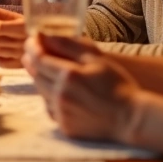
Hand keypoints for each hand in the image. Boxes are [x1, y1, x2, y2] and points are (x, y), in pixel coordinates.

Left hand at [25, 33, 139, 141]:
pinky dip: (51, 96)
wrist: (130, 118)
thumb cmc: (117, 85)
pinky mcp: (64, 126)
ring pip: (41, 91)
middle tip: (37, 51)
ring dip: (42, 78)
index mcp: (68, 76)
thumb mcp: (96, 58)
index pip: (38, 58)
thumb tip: (44, 35)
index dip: (32, 46)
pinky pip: (50, 107)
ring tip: (52, 69)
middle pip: (35, 75)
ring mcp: (61, 113)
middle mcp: (60, 96)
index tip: (33, 39)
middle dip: (33, 61)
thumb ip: (68, 45)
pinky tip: (62, 91)